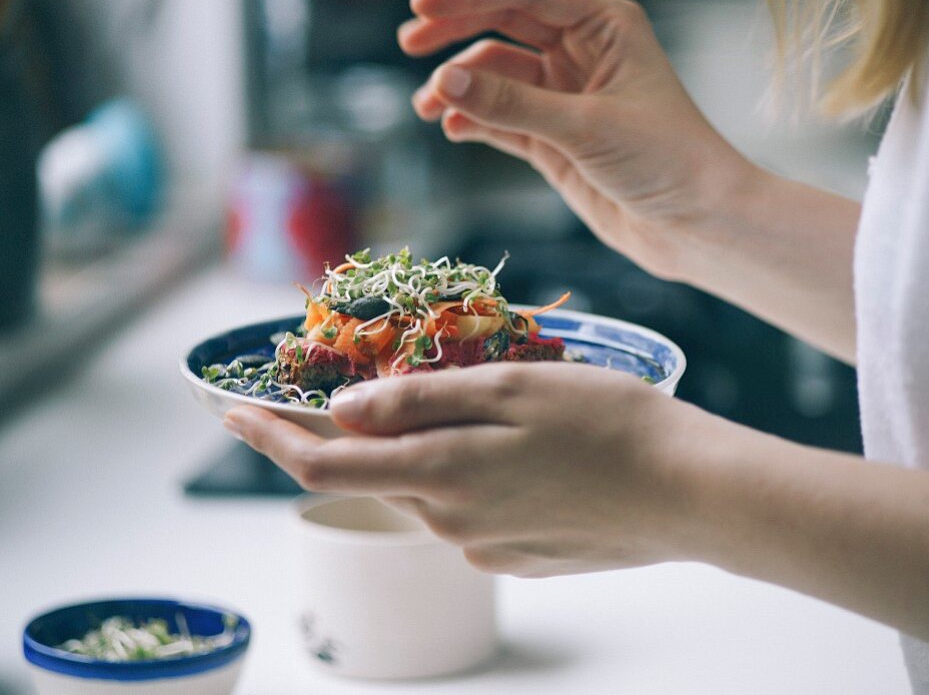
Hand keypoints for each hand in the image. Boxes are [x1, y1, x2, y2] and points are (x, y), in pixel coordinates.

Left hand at [223, 362, 704, 575]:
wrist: (692, 493)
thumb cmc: (611, 424)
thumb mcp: (512, 388)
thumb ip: (420, 402)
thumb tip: (340, 410)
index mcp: (441, 475)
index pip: (322, 465)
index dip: (271, 437)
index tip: (234, 411)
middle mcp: (449, 523)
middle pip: (375, 474)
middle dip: (358, 430)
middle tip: (378, 375)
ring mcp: (484, 546)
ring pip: (426, 487)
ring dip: (425, 446)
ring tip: (483, 403)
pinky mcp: (516, 556)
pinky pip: (468, 509)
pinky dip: (467, 472)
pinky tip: (523, 448)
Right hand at [399, 0, 753, 280]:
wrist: (699, 226)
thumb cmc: (669, 162)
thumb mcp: (585, 127)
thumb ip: (513, 104)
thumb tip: (445, 81)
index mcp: (604, 25)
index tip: (421, 10)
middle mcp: (583, 53)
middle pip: (503, 26)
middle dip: (455, 35)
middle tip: (409, 46)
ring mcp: (566, 97)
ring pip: (496, 78)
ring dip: (461, 89)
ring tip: (428, 109)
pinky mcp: (556, 141)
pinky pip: (502, 120)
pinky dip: (475, 122)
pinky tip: (454, 130)